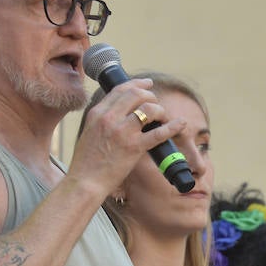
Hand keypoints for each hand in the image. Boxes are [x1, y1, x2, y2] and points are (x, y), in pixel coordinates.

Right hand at [68, 79, 184, 196]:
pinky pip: (158, 133)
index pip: (120, 89)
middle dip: (151, 96)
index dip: (137, 84)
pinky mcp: (134, 147)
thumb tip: (119, 114)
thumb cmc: (86, 162)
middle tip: (156, 104)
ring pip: (149, 108)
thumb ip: (102, 120)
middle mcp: (109, 118)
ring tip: (162, 118)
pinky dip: (173, 127)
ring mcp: (122, 132)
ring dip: (160, 110)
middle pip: (136, 94)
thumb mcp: (89, 132)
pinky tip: (181, 124)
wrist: (85, 182)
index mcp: (98, 113)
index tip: (147, 84)